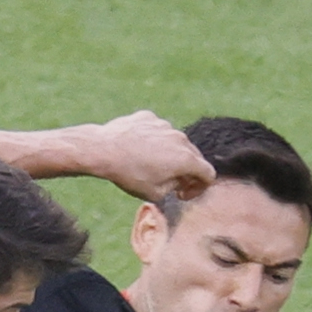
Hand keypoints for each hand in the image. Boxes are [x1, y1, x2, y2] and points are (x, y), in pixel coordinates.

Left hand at [95, 111, 213, 202]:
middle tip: (171, 183)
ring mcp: (165, 125)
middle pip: (193, 156)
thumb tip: (178, 180)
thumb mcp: (155, 194)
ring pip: (175, 142)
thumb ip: (174, 187)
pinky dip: (153, 142)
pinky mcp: (149, 117)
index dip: (199, 188)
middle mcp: (180, 139)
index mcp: (186, 159)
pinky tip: (137, 151)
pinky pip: (158, 131)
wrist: (103, 149)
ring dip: (170, 155)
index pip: (208, 174)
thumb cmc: (130, 175)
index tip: (183, 193)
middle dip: (186, 171)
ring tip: (149, 166)